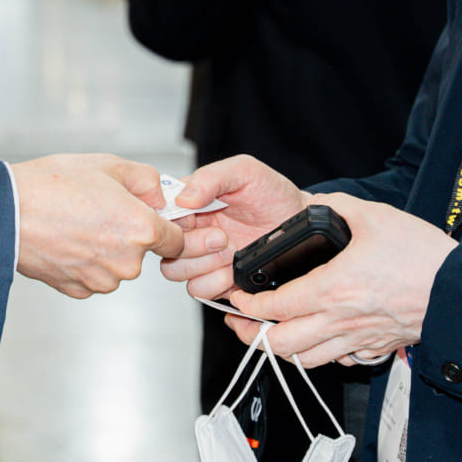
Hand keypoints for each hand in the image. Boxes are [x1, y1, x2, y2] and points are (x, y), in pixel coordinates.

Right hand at [11, 154, 187, 298]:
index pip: (176, 241)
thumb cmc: (52, 185)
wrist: (6, 212)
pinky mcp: (78, 290)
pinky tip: (65, 239)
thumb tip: (159, 196)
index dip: (166, 226)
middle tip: (99, 210)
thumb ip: (146, 180)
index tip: (151, 218)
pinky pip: (93, 276)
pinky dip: (84, 261)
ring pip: (116, 266)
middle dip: (128, 233)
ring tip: (77, 222)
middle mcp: (126, 262)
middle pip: (143, 252)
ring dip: (105, 249)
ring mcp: (101, 280)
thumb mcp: (107, 165)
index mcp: (141, 229)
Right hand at [160, 155, 307, 299]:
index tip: (194, 217)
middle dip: (191, 245)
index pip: (160, 214)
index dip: (171, 221)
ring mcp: (204, 258)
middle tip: (221, 236)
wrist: (301, 222)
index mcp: (191, 202)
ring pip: (176, 271)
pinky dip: (214, 282)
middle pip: (164, 247)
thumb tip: (183, 198)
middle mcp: (192, 230)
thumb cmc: (274, 194)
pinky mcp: (217, 280)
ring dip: (203, 265)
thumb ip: (211, 177)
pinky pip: (198, 290)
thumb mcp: (245, 171)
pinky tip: (232, 270)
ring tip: (229, 252)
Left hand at [222, 194, 456, 366]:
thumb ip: (335, 206)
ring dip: (280, 349)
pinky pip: (335, 361)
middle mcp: (340, 321)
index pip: (275, 307)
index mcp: (332, 288)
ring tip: (266, 334)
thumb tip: (313, 203)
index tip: (237, 295)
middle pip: (281, 343)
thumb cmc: (421, 255)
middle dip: (252, 335)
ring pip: (305, 360)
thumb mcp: (373, 216)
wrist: (461, 291)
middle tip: (239, 321)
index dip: (247, 305)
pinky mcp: (375, 347)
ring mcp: (358, 339)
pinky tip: (310, 339)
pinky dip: (315, 355)